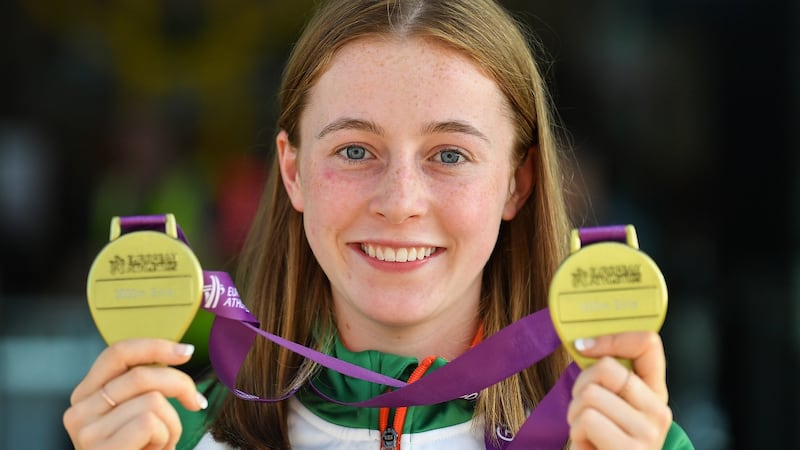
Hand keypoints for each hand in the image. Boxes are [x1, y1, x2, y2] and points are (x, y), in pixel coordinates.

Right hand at [63, 339, 207, 449]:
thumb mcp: (136, 413)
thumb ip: (143, 385)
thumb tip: (181, 352)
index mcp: (86, 394)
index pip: (118, 353)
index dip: (155, 346)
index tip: (187, 351)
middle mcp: (78, 409)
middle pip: (143, 374)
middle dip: (181, 386)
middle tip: (196, 403)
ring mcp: (85, 430)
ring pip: (152, 399)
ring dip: (172, 423)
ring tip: (161, 442)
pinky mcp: (99, 447)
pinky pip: (150, 422)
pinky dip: (165, 437)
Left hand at [566, 332, 672, 449]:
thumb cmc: (603, 443)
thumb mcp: (610, 408)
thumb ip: (607, 380)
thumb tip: (584, 343)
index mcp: (655, 393)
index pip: (648, 344)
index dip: (611, 338)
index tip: (584, 347)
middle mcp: (659, 411)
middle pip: (606, 368)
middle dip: (580, 385)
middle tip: (582, 409)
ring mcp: (648, 432)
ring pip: (590, 395)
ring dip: (575, 415)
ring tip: (587, 433)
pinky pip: (588, 420)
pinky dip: (576, 434)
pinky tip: (589, 446)